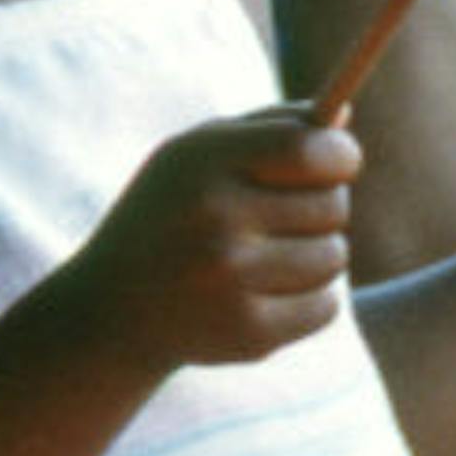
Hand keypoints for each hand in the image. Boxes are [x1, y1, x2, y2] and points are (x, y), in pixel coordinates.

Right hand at [60, 109, 360, 374]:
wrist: (112, 310)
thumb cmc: (168, 213)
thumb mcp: (196, 154)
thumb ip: (270, 127)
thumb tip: (343, 121)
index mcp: (205, 166)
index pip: (310, 150)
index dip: (340, 154)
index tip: (338, 160)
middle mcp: (218, 223)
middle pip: (333, 205)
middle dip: (323, 205)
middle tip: (287, 213)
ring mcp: (233, 284)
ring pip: (335, 257)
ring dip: (317, 254)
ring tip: (271, 254)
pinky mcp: (250, 334)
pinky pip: (327, 305)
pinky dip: (309, 298)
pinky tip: (267, 291)